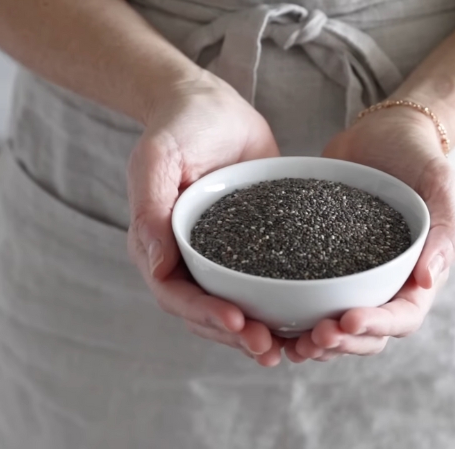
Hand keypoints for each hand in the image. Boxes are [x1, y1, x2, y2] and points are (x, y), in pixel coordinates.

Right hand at [127, 71, 283, 366]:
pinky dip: (277, 308)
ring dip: (257, 333)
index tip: (238, 321)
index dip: (204, 314)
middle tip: (269, 349)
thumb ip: (150, 208)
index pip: (175, 294)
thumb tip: (154, 266)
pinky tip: (304, 321)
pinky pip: (260, 286)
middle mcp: (186, 258)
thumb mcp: (158, 157)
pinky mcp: (251, 248)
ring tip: (289, 349)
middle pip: (204, 313)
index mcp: (157, 245)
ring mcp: (219, 256)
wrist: (212, 106)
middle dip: (236, 335)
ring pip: (233, 308)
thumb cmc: (180, 125)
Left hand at [285, 105, 454, 361]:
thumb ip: (446, 229)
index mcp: (419, 276)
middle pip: (368, 335)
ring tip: (290, 344)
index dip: (377, 326)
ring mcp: (352, 278)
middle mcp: (386, 285)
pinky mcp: (321, 265)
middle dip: (341, 343)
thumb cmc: (418, 156)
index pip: (403, 316)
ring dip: (316, 343)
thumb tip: (428, 281)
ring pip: (337, 328)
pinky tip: (269, 322)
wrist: (382, 133)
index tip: (347, 320)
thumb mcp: (440, 183)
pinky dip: (293, 318)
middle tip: (314, 338)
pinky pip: (309, 300)